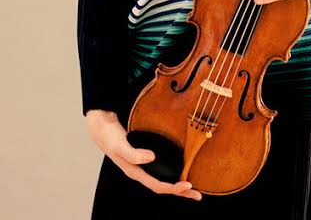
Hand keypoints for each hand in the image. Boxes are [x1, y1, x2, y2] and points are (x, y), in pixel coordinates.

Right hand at [85, 110, 201, 199]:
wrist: (102, 127)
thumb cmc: (110, 137)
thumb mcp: (120, 145)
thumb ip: (133, 153)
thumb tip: (151, 157)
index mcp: (135, 172)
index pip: (157, 185)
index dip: (173, 188)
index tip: (187, 185)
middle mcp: (140, 171)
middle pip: (162, 186)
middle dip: (180, 191)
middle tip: (197, 194)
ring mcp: (142, 165)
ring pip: (162, 179)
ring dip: (177, 184)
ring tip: (192, 187)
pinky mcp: (144, 157)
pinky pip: (160, 169)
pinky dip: (171, 172)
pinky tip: (178, 170)